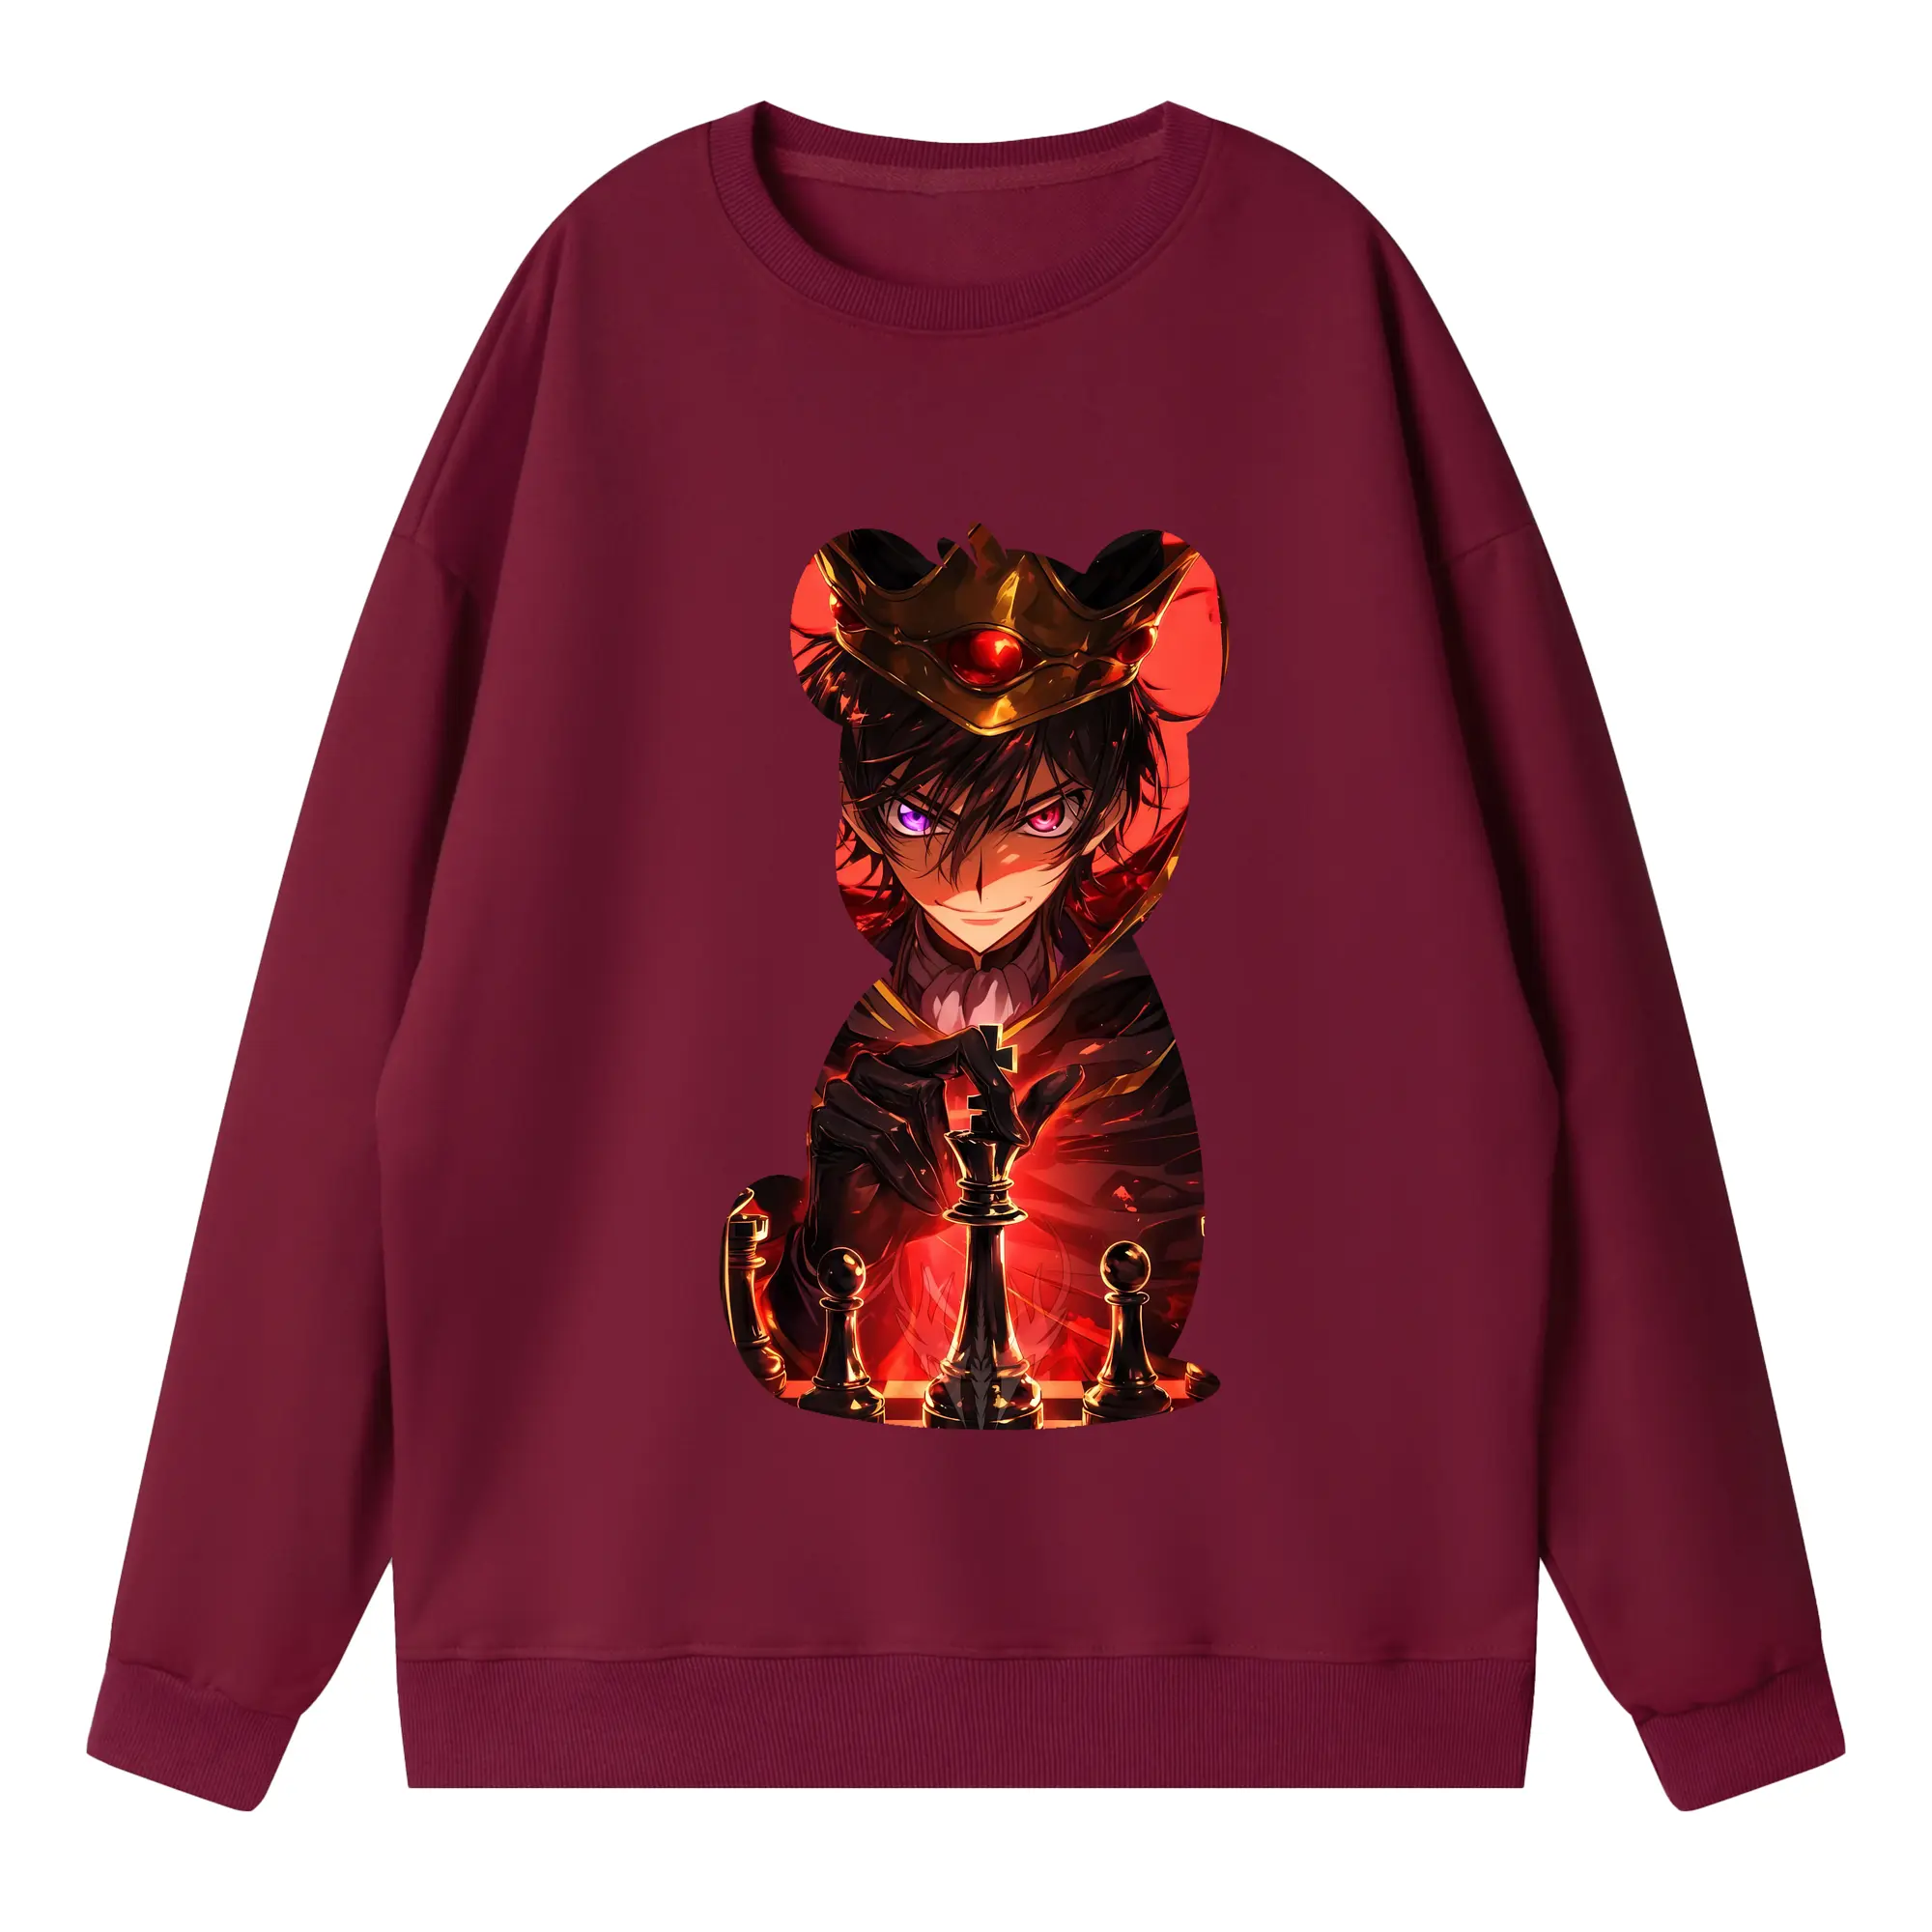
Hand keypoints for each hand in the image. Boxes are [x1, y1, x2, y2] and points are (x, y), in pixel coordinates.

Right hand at [801, 1034, 1081, 1275]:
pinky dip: (903, 1171)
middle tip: (957, 1180)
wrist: (877, 1241)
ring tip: (933, 1192)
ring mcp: (848, 1089)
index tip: (1014, 1135)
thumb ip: (1024, 1115)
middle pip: (932, 1079)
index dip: (995, 1086)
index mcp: (917, 1064)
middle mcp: (880, 1066)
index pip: (966, 1044)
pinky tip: (912, 1195)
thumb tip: (1072, 1073)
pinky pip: (877, 1133)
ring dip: (929, 1159)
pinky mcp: (826, 1119)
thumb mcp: (988, 1156)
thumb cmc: (927, 1194)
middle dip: (953, 1139)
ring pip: (908, 1102)